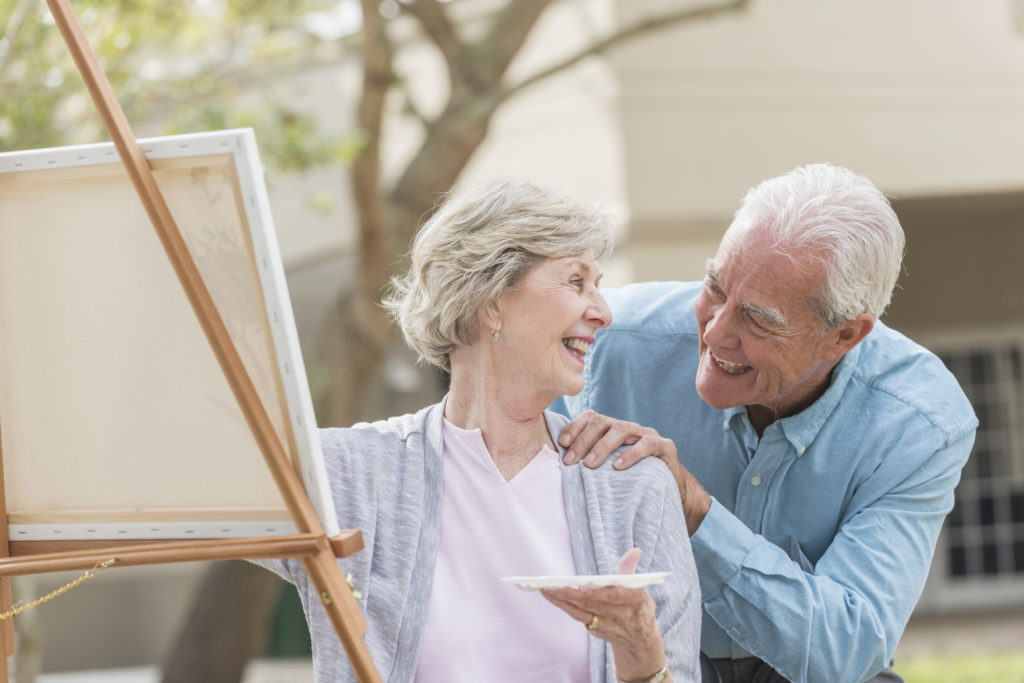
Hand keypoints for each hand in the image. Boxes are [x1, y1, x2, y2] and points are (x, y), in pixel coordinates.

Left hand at [541, 549, 668, 680]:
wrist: (641, 640)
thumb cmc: (637, 605)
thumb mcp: (639, 586)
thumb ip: (631, 569)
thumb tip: (635, 550)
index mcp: (635, 600)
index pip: (614, 596)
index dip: (598, 593)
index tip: (583, 587)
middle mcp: (622, 616)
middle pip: (592, 604)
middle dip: (569, 595)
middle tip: (551, 585)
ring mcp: (609, 627)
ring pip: (582, 613)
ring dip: (561, 602)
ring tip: (545, 590)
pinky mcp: (598, 633)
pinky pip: (579, 618)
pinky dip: (565, 608)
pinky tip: (553, 598)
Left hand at [558, 411, 710, 534]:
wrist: (668, 489)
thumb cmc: (631, 480)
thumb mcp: (607, 468)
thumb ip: (589, 461)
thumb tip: (556, 466)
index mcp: (612, 429)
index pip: (590, 417)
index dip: (574, 427)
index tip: (561, 444)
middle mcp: (628, 428)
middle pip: (602, 422)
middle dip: (583, 441)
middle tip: (571, 462)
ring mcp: (647, 434)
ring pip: (621, 429)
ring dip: (602, 446)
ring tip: (590, 465)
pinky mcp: (665, 446)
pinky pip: (647, 444)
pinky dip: (631, 454)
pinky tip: (618, 466)